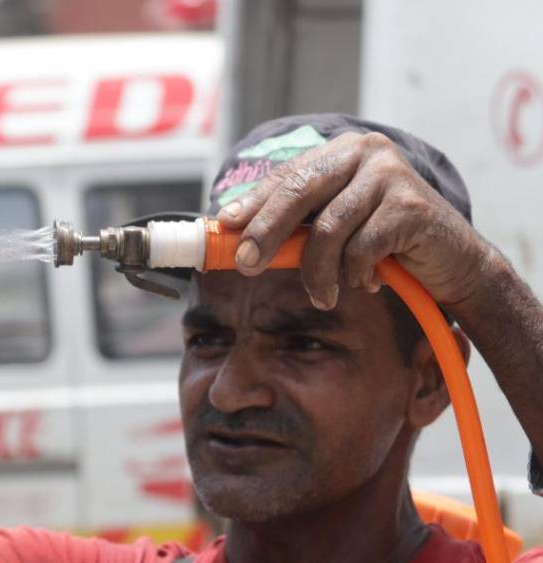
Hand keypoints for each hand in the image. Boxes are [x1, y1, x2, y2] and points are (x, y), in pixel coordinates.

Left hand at [216, 131, 499, 309]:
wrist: (453, 261)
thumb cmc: (384, 243)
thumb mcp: (335, 227)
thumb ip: (296, 224)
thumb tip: (233, 234)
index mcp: (341, 152)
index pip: (287, 175)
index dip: (253, 202)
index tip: (225, 225)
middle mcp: (365, 152)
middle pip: (300, 192)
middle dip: (266, 232)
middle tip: (245, 265)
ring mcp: (391, 174)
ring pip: (328, 228)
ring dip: (318, 272)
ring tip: (322, 295)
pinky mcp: (411, 206)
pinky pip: (362, 247)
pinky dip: (356, 273)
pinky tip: (367, 281)